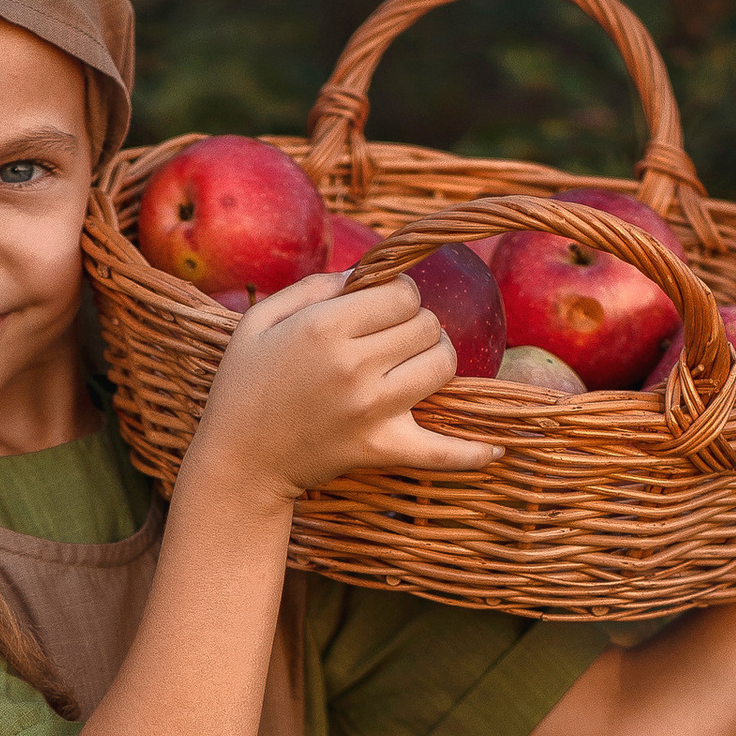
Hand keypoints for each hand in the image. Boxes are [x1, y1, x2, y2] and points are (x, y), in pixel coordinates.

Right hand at [187, 267, 502, 505]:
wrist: (238, 462)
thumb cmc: (244, 386)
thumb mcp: (261, 319)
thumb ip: (314, 286)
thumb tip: (367, 272)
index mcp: (326, 327)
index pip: (403, 292)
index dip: (398, 295)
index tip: (381, 309)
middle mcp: (355, 365)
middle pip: (427, 326)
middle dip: (415, 326)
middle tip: (389, 342)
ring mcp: (373, 410)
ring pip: (442, 366)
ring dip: (435, 362)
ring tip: (411, 369)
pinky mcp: (382, 449)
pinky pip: (443, 452)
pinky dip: (471, 453)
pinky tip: (498, 449)